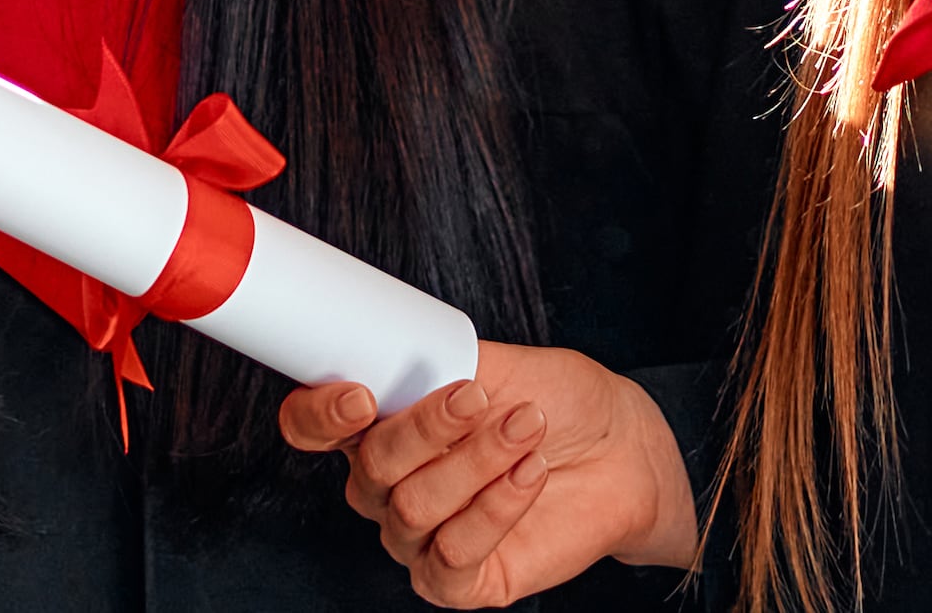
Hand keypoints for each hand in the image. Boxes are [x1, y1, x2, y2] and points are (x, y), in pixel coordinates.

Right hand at [277, 344, 695, 606]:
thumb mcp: (493, 362)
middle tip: (481, 399)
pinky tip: (530, 474)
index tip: (360, 395)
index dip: (318, 416)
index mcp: (378, 427)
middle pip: (371, 470)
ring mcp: (419, 540)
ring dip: (477, 462)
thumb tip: (390, 349)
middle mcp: (387, 489)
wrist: (622, 449)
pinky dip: (497, 508)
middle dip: (430, 430)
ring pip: (415, 509)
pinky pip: (454, 555)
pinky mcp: (460, 583)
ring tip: (527, 429)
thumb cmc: (555, 401)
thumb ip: (433, 361)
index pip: (310, 427)